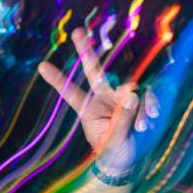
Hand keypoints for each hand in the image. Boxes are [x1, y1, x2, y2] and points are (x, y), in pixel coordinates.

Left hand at [38, 28, 156, 170]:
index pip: (71, 92)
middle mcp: (103, 98)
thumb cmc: (113, 152)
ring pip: (131, 88)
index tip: (41, 66)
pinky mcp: (140, 99)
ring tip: (141, 127)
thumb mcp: (113, 140)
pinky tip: (150, 120)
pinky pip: (147, 96)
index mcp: (88, 109)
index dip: (58, 80)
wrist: (128, 161)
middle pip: (95, 70)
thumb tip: (132, 91)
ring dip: (139, 107)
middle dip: (86, 51)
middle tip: (77, 32)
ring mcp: (121, 97)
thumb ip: (121, 118)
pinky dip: (151, 107)